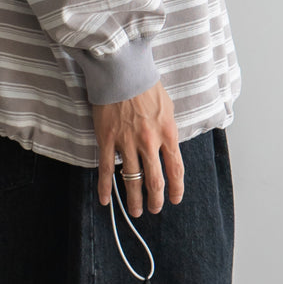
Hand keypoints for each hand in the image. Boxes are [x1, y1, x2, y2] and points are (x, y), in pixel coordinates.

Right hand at [92, 79, 184, 216]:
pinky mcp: (108, 140)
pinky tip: (106, 200)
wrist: (123, 72)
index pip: (176, 170)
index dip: (176, 189)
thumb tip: (168, 148)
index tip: (175, 199)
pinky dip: (106, 187)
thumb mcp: (168, 108)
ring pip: (132, 180)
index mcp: (168, 133)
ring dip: (134, 199)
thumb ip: (168, 131)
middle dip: (156, 200)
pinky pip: (107, 169)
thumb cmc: (147, 87)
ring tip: (136, 211)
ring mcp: (127, 142)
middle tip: (155, 208)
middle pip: (155, 181)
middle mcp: (149, 142)